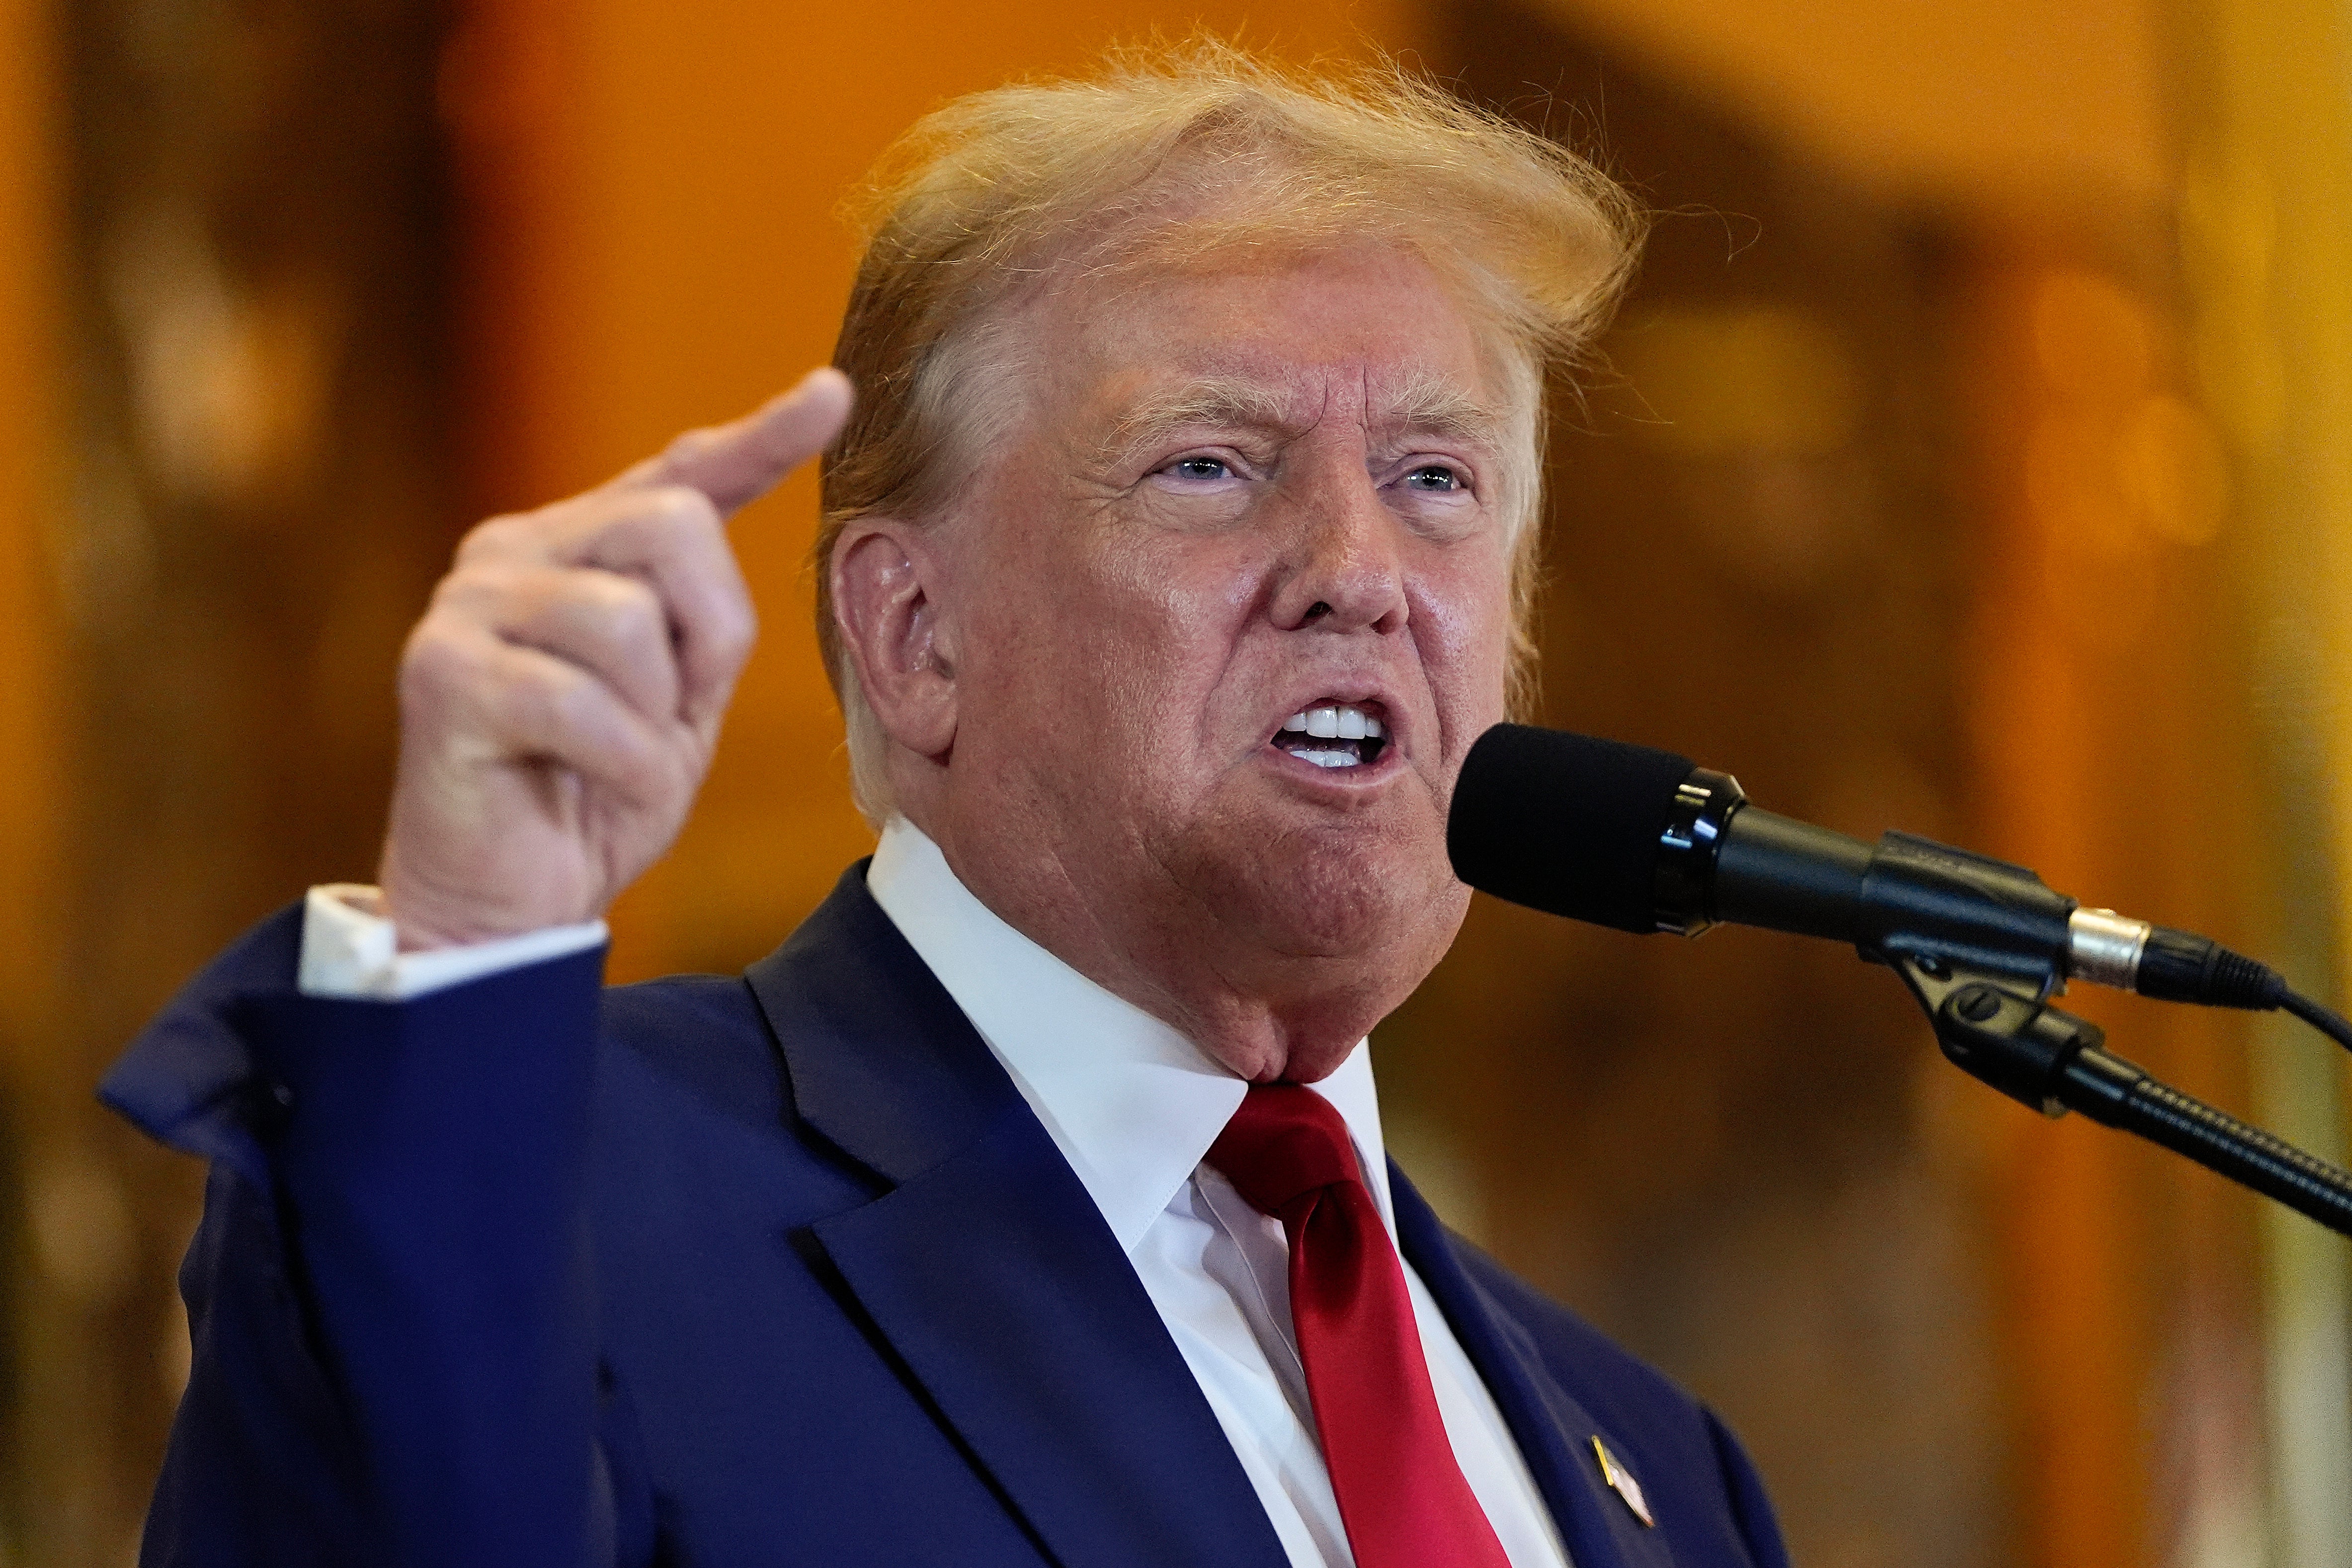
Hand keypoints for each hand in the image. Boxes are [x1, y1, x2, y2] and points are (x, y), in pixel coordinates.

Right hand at [377, 369, 854, 949]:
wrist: (511, 900)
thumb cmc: (597, 795)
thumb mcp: (681, 697)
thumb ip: (704, 615)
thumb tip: (725, 511)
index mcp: (578, 547)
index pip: (681, 474)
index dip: (762, 435)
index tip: (833, 394)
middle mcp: (514, 551)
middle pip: (674, 525)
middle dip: (708, 633)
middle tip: (674, 714)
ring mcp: (469, 605)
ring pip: (627, 618)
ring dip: (653, 712)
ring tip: (614, 757)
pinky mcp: (440, 673)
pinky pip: (581, 700)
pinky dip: (618, 761)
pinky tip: (590, 786)